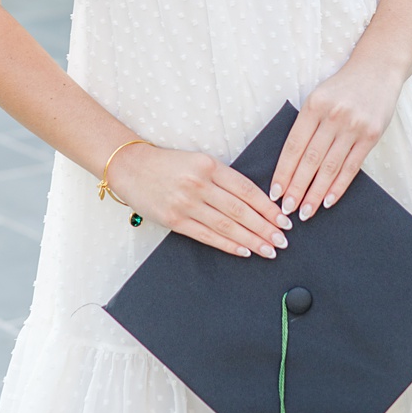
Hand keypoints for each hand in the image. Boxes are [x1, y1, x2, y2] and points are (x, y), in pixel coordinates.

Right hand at [107, 143, 288, 258]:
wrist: (129, 166)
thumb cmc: (165, 164)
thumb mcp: (197, 161)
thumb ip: (222, 178)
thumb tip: (253, 203)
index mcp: (208, 165)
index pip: (246, 189)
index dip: (267, 207)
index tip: (283, 219)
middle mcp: (199, 184)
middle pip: (240, 210)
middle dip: (265, 227)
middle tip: (283, 240)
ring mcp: (186, 203)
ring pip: (227, 226)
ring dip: (252, 239)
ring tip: (270, 250)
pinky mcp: (174, 219)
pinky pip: (207, 236)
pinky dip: (228, 245)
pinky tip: (244, 251)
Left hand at [271, 63, 404, 219]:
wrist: (377, 69)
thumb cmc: (342, 87)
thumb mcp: (318, 97)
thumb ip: (307, 124)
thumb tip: (290, 161)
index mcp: (313, 106)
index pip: (293, 145)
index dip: (283, 171)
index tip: (274, 192)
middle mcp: (332, 116)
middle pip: (310, 159)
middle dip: (296, 187)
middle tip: (286, 210)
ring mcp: (353, 127)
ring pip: (330, 166)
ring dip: (316, 192)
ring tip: (305, 211)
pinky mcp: (372, 136)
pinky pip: (352, 166)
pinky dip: (339, 186)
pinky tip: (328, 200)